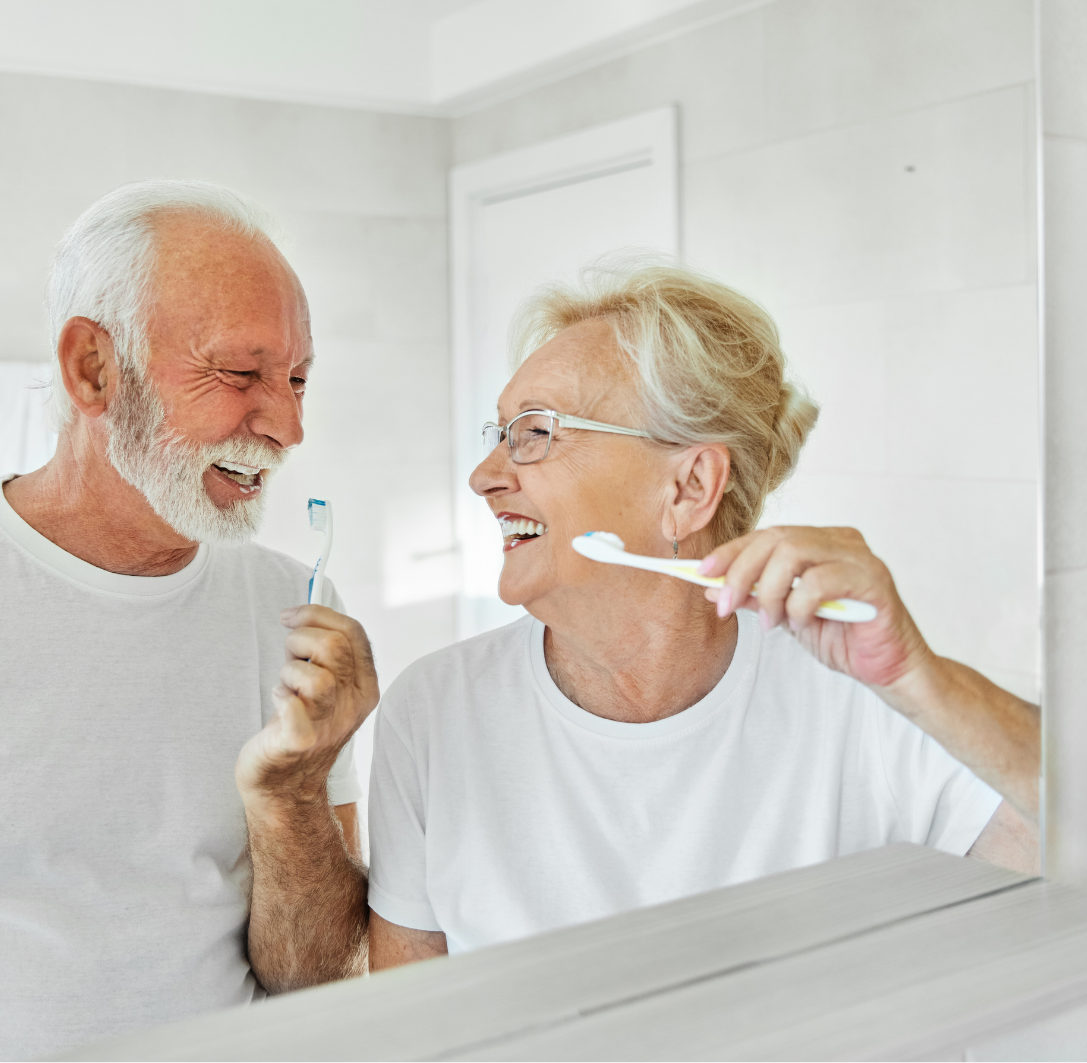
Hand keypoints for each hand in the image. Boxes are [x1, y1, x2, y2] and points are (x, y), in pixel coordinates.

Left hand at [236, 605, 378, 805]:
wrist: (285, 784)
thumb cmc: (300, 723)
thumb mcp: (328, 684)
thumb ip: (328, 652)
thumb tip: (308, 612)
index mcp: (365, 685)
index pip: (354, 632)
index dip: (317, 613)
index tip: (289, 616)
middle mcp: (354, 704)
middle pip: (335, 647)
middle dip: (300, 639)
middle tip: (288, 656)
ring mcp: (330, 724)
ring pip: (317, 675)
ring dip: (290, 670)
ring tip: (285, 684)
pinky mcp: (301, 741)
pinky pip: (294, 707)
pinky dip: (280, 695)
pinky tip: (279, 702)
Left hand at [698, 526, 930, 688]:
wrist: (887, 669)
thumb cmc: (843, 638)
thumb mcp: (787, 616)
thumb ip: (756, 598)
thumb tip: (713, 588)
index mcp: (820, 543)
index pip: (766, 536)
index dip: (731, 552)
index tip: (702, 573)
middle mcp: (840, 541)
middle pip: (775, 539)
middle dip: (740, 572)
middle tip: (725, 605)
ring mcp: (859, 557)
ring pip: (793, 553)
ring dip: (769, 591)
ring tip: (773, 623)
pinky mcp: (873, 580)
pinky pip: (819, 581)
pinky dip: (799, 604)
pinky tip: (801, 623)